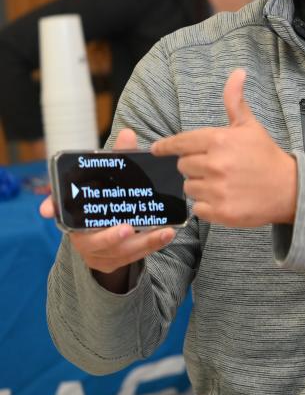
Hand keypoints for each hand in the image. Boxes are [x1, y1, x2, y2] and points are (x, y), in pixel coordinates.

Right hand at [39, 128, 175, 291]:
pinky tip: (167, 235)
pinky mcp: (114, 261)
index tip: (48, 211)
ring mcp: (98, 251)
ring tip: (163, 231)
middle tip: (127, 229)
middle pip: (92, 240)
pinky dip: (151, 247)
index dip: (52, 207)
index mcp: (74, 212)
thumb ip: (119, 159)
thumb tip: (127, 133)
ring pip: (118, 252)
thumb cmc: (108, 199)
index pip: (59, 209)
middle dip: (109, 237)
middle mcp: (81, 234)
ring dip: (142, 243)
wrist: (112, 233)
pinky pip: (133, 258)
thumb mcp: (111, 179)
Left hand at [152, 68, 297, 226]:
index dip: (167, 146)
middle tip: (215, 167)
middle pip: (182, 166)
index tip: (158, 149)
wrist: (290, 189)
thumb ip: (235, 100)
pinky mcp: (220, 212)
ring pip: (189, 187)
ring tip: (221, 184)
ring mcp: (217, 190)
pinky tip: (223, 198)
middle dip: (195, 166)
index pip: (179, 143)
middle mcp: (215, 164)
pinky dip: (207, 206)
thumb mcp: (249, 126)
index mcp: (219, 140)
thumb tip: (237, 72)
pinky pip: (197, 208)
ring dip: (200, 186)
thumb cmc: (266, 156)